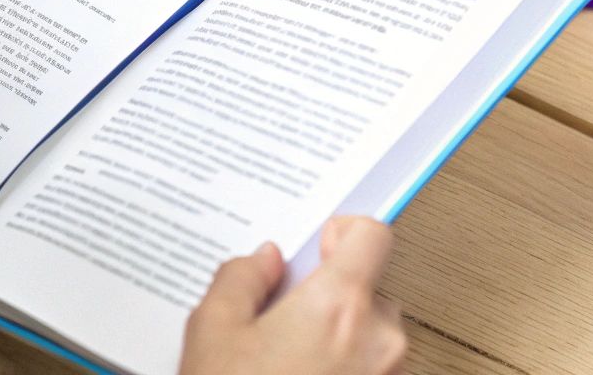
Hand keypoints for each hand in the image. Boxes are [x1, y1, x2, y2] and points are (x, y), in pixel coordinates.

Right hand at [180, 217, 407, 374]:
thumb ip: (240, 278)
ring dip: (338, 340)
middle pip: (370, 290)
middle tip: (282, 317)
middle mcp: (379, 340)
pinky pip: (372, 374)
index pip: (372, 235)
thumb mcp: (213, 332)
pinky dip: (344, 373)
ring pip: (372, 338)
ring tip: (285, 363)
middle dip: (330, 297)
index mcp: (340, 304)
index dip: (343, 232)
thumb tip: (262, 260)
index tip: (320, 242)